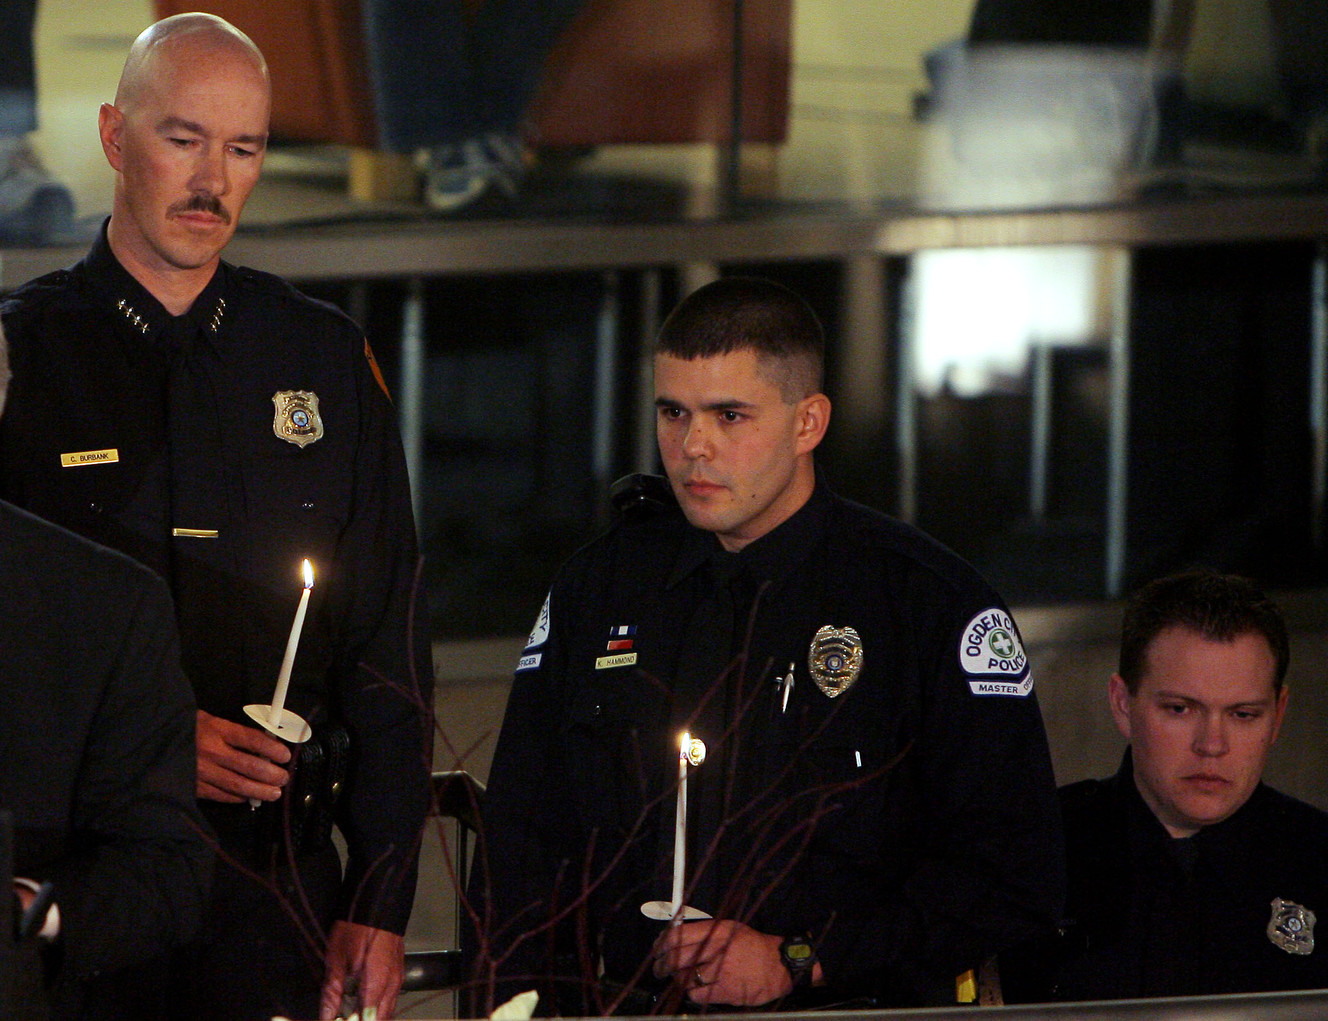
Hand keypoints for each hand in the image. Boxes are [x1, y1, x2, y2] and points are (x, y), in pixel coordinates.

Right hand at [194, 709, 290, 801]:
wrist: (154, 740)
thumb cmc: (188, 727)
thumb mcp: (211, 720)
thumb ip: (235, 733)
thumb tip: (264, 745)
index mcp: (217, 730)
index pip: (252, 740)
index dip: (272, 749)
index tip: (285, 755)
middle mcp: (210, 752)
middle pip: (248, 766)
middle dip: (271, 775)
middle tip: (284, 778)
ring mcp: (201, 771)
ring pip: (236, 785)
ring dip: (259, 791)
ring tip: (274, 793)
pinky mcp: (193, 786)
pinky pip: (220, 795)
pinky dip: (237, 798)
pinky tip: (248, 798)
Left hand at [320, 920, 403, 1019]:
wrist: (377, 901)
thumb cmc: (357, 925)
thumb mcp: (336, 959)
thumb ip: (332, 993)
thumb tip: (326, 1016)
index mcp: (376, 984)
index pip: (367, 1020)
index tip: (339, 1019)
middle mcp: (392, 985)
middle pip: (380, 1019)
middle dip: (361, 1020)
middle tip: (344, 1016)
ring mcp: (398, 978)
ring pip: (387, 1011)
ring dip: (370, 1016)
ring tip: (350, 1011)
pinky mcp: (398, 971)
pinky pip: (390, 998)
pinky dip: (376, 1006)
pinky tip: (361, 1000)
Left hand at [652, 919, 792, 1006]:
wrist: (779, 964)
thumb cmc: (753, 945)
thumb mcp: (729, 928)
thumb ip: (705, 931)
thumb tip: (675, 937)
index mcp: (717, 930)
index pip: (678, 935)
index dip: (662, 944)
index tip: (657, 950)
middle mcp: (717, 948)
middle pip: (677, 958)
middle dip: (662, 965)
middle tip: (659, 969)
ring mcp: (721, 971)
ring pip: (685, 978)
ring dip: (677, 980)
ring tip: (678, 980)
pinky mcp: (726, 990)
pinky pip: (698, 994)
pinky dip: (693, 993)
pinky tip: (696, 989)